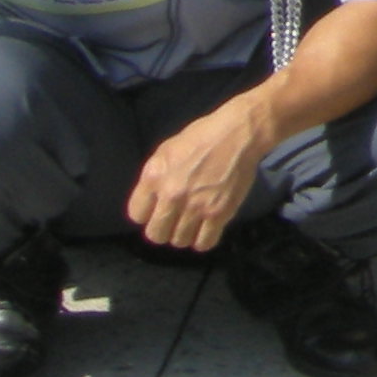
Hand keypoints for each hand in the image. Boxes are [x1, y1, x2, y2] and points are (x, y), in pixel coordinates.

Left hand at [125, 97, 271, 254]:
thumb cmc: (203, 136)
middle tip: (175, 220)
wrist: (240, 133)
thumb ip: (155, 178)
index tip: (158, 209)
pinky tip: (207, 229)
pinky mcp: (219, 213)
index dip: (147, 214)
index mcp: (154, 176)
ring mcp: (195, 206)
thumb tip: (152, 202)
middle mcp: (171, 194)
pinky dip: (204, 240)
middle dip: (164, 229)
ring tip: (193, 223)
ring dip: (184, 234)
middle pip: (155, 234)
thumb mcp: (167, 149)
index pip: (136, 215)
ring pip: (179, 241)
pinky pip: (204, 243)